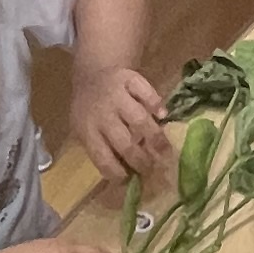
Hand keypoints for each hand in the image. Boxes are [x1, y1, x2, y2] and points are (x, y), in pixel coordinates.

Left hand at [70, 64, 170, 182]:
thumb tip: (126, 178)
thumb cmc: (91, 110)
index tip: (131, 179)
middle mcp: (102, 114)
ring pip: (138, 118)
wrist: (92, 73)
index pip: (102, 158)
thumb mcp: (87, 130)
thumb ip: (103, 150)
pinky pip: (146, 92)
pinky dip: (156, 103)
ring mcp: (116, 95)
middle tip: (154, 169)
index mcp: (87, 130)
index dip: (117, 172)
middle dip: (141, 160)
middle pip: (124, 142)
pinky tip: (163, 115)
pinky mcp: (129, 78)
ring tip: (166, 150)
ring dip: (154, 136)